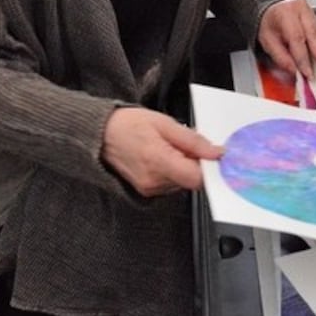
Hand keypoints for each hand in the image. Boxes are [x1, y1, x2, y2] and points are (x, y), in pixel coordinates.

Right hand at [100, 106, 224, 196]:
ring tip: (172, 147)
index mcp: (158, 161)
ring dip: (185, 167)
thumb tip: (215, 152)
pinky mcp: (146, 191)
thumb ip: (192, 140)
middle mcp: (153, 181)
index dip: (210, 167)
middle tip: (189, 144)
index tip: (215, 155)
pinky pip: (171, 184)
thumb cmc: (127, 124)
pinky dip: (175, 171)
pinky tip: (165, 155)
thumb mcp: (164, 123)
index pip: (197, 178)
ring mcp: (149, 189)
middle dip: (196, 163)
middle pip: (191, 180)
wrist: (100, 134)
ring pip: (183, 183)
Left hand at [257, 0, 315, 79]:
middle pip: (315, 36)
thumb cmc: (269, 25)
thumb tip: (294, 71)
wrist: (270, 11)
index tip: (309, 73)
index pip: (297, 38)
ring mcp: (312, 14)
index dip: (304, 58)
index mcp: (286, 14)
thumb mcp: (268, 41)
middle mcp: (301, 11)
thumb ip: (281, 57)